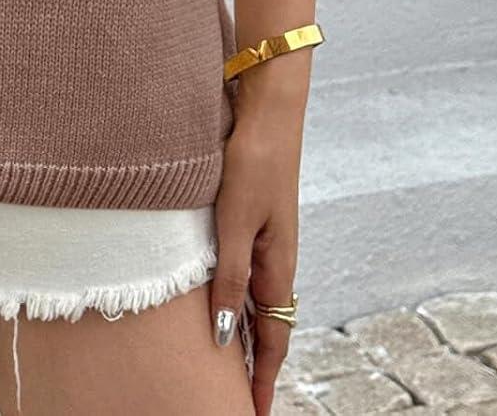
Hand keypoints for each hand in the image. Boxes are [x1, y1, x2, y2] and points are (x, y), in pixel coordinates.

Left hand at [209, 84, 303, 414]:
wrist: (267, 110)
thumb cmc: (250, 162)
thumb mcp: (234, 222)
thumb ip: (229, 277)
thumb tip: (224, 334)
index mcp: (276, 265)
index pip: (273, 338)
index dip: (262, 377)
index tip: (252, 413)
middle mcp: (275, 258)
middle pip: (267, 325)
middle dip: (254, 365)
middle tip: (237, 397)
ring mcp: (266, 239)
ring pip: (256, 299)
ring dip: (245, 332)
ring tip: (225, 364)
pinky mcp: (253, 219)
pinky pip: (248, 272)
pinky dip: (237, 297)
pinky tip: (220, 298)